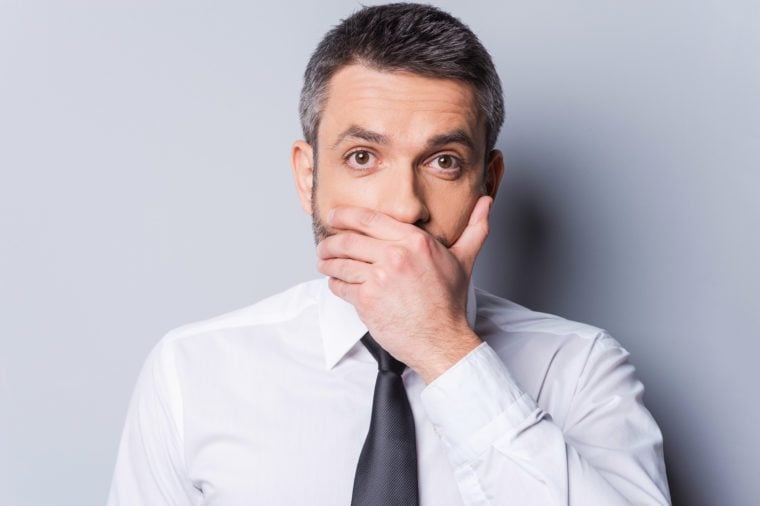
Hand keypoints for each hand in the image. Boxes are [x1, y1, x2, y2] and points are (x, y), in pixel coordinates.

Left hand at [315, 195, 492, 382]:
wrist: (441, 339)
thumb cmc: (449, 303)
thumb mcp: (464, 260)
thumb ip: (474, 228)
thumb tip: (485, 203)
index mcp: (414, 241)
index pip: (369, 219)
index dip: (345, 215)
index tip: (335, 216)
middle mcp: (396, 255)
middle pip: (348, 239)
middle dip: (330, 242)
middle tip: (324, 245)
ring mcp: (380, 278)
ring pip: (340, 263)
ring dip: (327, 262)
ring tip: (324, 263)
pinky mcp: (367, 300)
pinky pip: (340, 286)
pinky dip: (334, 284)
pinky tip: (337, 283)